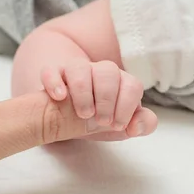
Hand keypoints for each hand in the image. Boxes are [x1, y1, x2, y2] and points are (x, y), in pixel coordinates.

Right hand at [41, 59, 157, 140]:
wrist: (72, 116)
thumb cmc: (102, 119)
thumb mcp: (123, 126)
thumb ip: (142, 124)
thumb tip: (137, 126)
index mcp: (122, 82)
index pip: (132, 85)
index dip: (127, 106)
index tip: (118, 124)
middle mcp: (101, 72)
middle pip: (109, 72)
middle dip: (107, 99)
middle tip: (101, 121)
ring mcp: (76, 71)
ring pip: (80, 67)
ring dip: (83, 91)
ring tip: (84, 114)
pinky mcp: (54, 75)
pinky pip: (51, 71)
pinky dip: (55, 82)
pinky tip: (60, 97)